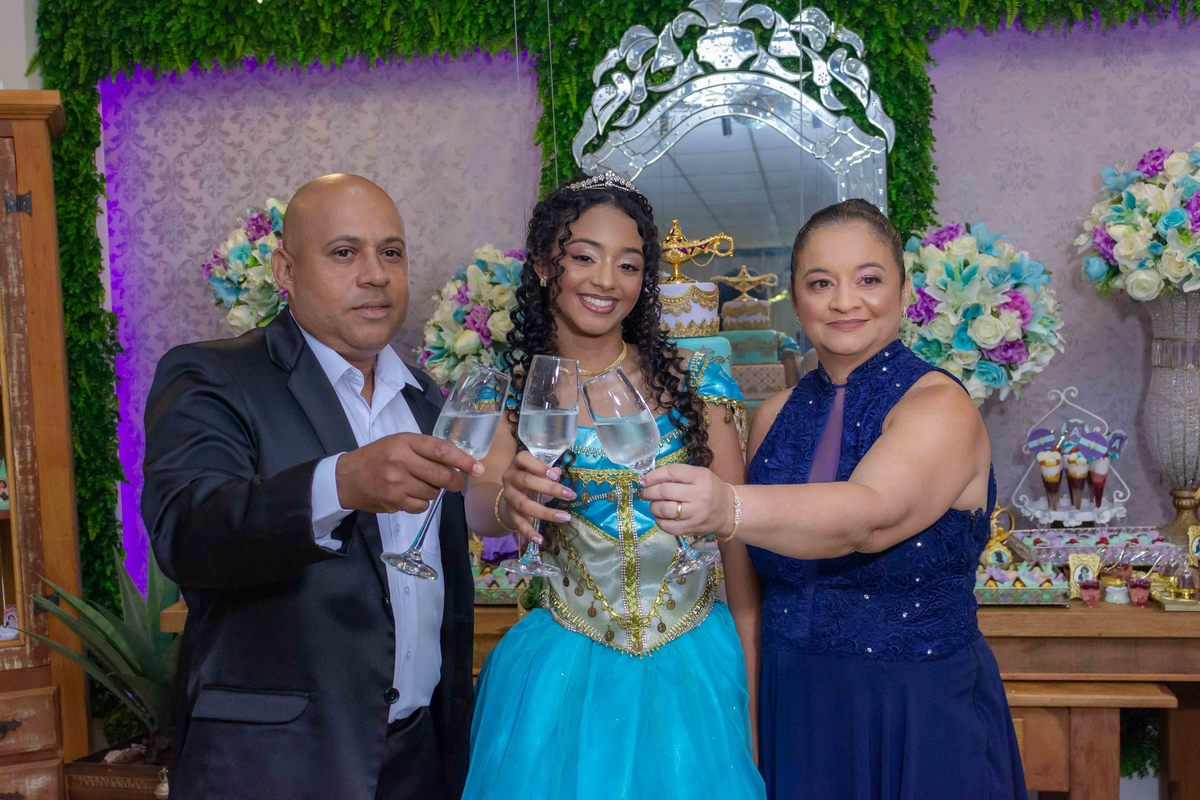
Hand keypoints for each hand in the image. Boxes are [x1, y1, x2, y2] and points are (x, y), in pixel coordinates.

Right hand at [335, 432, 483, 513]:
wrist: (347, 477)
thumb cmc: (377, 456)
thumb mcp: (398, 442)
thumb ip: (424, 449)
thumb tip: (457, 462)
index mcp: (404, 442)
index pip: (441, 451)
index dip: (463, 460)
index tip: (478, 468)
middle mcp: (401, 462)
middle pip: (441, 476)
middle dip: (455, 481)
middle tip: (457, 482)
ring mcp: (397, 484)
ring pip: (433, 493)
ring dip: (434, 491)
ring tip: (421, 484)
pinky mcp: (393, 502)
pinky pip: (421, 506)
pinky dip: (422, 502)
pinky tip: (410, 494)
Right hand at [498, 450, 574, 544]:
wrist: (511, 494)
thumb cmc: (530, 477)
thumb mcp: (537, 471)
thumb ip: (548, 472)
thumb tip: (558, 473)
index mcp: (517, 464)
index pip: (523, 459)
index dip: (539, 466)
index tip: (555, 475)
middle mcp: (510, 478)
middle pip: (527, 481)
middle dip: (550, 489)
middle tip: (570, 495)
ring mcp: (508, 496)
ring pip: (524, 504)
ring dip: (545, 512)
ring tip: (565, 517)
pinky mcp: (510, 513)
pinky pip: (519, 523)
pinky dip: (529, 533)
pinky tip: (540, 539)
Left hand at [640, 463, 733, 538]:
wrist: (728, 510)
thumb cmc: (710, 489)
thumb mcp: (699, 474)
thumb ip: (677, 474)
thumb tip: (647, 480)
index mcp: (701, 477)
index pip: (672, 472)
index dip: (653, 475)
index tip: (644, 480)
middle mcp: (699, 495)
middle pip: (665, 491)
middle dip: (649, 492)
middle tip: (644, 493)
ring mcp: (696, 514)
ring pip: (664, 509)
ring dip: (653, 506)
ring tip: (654, 504)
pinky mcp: (692, 528)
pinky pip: (668, 526)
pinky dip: (659, 521)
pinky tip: (660, 517)